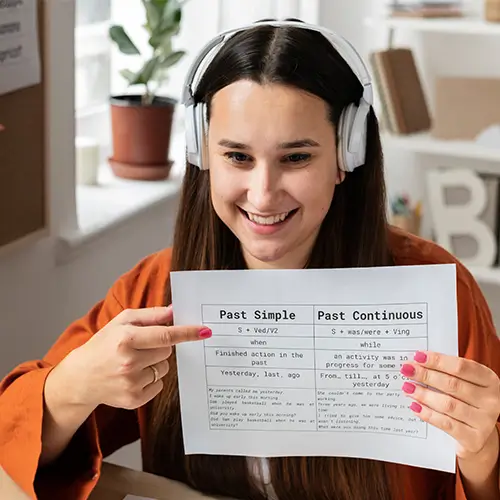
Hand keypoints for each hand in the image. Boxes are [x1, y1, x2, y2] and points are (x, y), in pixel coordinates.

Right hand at [60, 306, 210, 410]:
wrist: (80, 378)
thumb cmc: (103, 344)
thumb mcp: (122, 321)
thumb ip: (151, 315)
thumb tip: (175, 311)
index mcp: (126, 339)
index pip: (165, 335)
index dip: (187, 333)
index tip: (205, 331)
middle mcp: (129, 362)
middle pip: (167, 351)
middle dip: (160, 346)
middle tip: (142, 346)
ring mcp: (131, 384)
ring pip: (164, 368)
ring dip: (155, 363)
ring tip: (134, 362)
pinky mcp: (133, 400)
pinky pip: (159, 385)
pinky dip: (151, 379)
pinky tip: (133, 376)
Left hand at [400, 351, 499, 460]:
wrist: (478, 435)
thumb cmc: (466, 401)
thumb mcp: (465, 383)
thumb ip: (446, 372)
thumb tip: (417, 362)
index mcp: (489, 380)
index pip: (461, 367)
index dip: (438, 360)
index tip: (418, 356)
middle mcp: (491, 400)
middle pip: (452, 384)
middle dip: (426, 375)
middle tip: (407, 370)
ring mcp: (484, 421)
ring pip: (448, 404)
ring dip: (424, 394)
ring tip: (407, 387)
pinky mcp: (474, 439)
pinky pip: (446, 424)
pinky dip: (428, 414)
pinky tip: (415, 406)